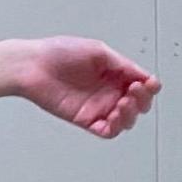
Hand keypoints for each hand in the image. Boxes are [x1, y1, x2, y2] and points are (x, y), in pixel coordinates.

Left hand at [11, 36, 160, 138]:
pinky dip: (114, 127)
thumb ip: (122, 64)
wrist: (32, 66)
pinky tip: (112, 117)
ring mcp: (97, 107)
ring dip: (130, 115)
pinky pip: (106, 131)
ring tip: (122, 104)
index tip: (149, 83)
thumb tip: (143, 75)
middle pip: (137, 104)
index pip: (141, 84)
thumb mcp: (98, 51)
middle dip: (142, 101)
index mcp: (114, 73)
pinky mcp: (84, 119)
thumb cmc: (58, 52)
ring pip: (125, 120)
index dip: (150, 86)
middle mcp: (108, 91)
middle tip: (133, 92)